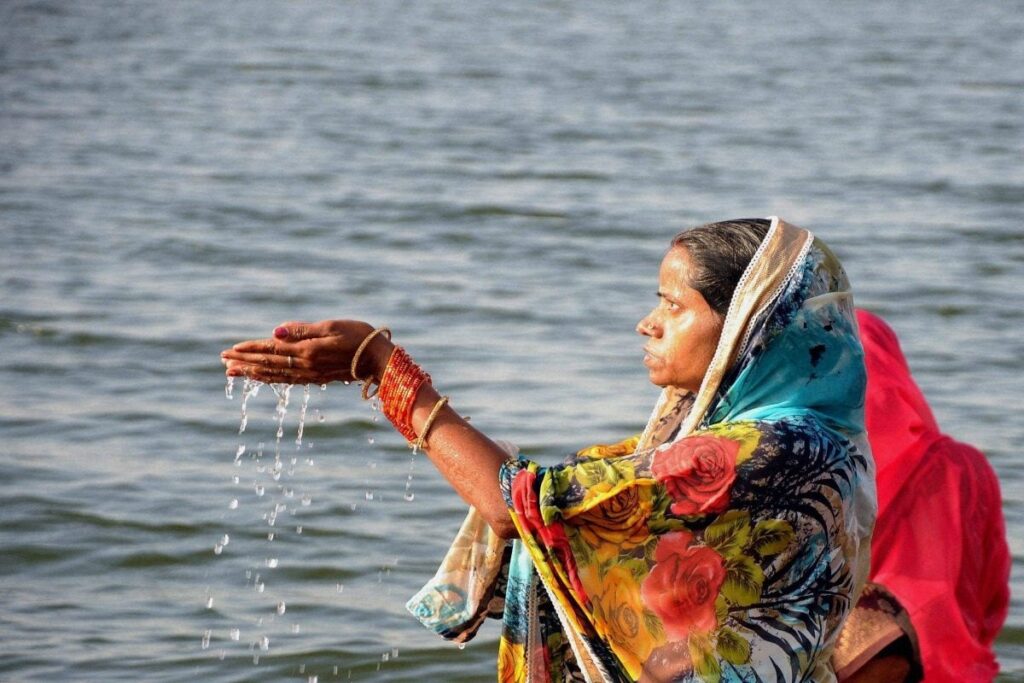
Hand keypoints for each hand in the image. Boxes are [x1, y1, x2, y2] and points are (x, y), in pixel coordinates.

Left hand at [221, 319, 390, 385]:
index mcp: (306, 350)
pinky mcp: (317, 378)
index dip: (249, 349)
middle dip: (244, 363)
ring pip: (274, 375)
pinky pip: (286, 380)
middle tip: (223, 362)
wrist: (379, 360)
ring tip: (234, 373)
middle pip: (268, 364)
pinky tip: (262, 378)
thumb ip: (302, 330)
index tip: (229, 350)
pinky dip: (270, 379)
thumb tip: (274, 332)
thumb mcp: (332, 326)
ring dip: (252, 373)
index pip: (271, 349)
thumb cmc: (360, 337)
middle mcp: (305, 365)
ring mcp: (310, 375)